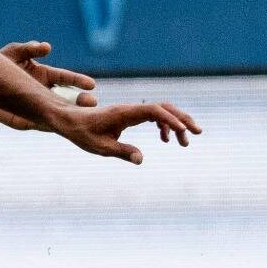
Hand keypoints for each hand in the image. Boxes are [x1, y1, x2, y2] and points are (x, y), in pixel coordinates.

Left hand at [0, 40, 96, 129]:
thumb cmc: (0, 61)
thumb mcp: (14, 52)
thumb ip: (29, 49)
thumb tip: (45, 46)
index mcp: (47, 75)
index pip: (67, 78)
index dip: (79, 81)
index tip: (91, 85)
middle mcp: (46, 92)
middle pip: (68, 98)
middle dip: (81, 101)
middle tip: (92, 103)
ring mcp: (37, 107)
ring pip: (58, 113)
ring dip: (69, 116)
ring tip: (82, 118)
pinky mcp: (25, 120)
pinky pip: (40, 125)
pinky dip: (49, 126)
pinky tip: (59, 129)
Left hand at [50, 99, 200, 163]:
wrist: (68, 121)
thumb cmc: (82, 133)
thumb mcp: (100, 147)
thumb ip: (121, 152)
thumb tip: (141, 159)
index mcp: (124, 113)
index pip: (153, 110)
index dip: (170, 119)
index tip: (182, 133)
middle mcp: (130, 109)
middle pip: (163, 107)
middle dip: (182, 119)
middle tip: (197, 133)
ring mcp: (131, 111)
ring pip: (160, 111)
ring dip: (176, 124)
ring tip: (185, 143)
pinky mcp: (129, 116)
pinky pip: (152, 116)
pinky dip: (163, 125)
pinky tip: (165, 140)